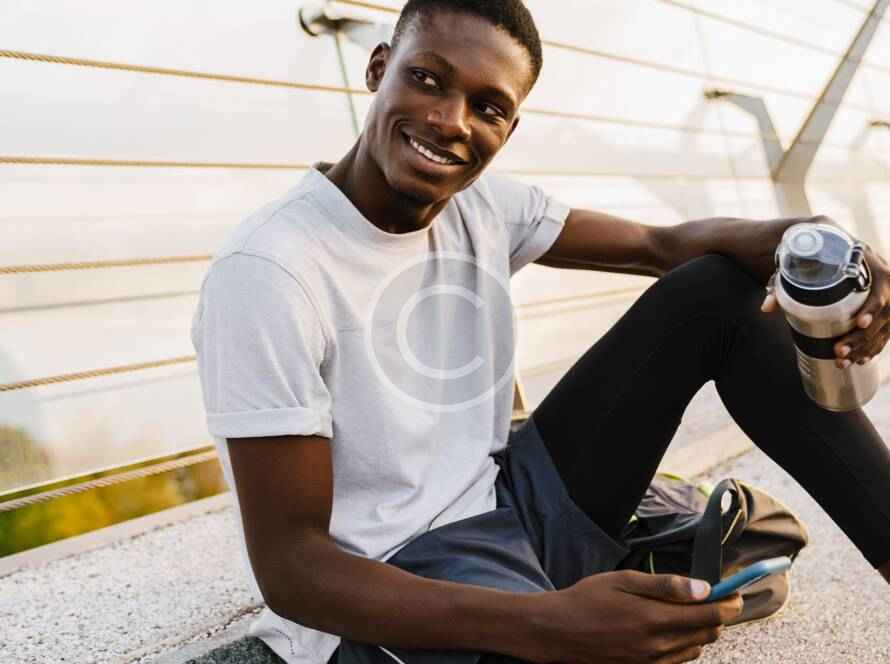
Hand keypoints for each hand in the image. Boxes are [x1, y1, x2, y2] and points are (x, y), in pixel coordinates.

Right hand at [525, 571, 742, 663]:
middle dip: (716, 614)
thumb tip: (703, 588)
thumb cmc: (587, 599)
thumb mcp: (623, 581)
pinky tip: (669, 628)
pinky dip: (685, 644)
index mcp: (654, 620)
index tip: (734, 589)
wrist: (558, 631)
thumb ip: (665, 586)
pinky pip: (679, 660)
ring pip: (696, 649)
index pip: (709, 615)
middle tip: (710, 595)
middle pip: (708, 634)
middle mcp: (657, 646)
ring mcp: (652, 663)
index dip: (728, 601)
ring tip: (686, 609)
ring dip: (700, 629)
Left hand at [762, 245, 889, 367]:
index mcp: (866, 260)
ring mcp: (885, 292)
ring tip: (843, 361)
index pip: (880, 285)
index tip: (858, 323)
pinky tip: (861, 359)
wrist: (826, 243)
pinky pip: (885, 329)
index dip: (872, 307)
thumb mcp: (795, 264)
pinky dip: (874, 345)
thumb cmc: (812, 254)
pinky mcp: (883, 306)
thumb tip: (766, 307)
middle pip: (883, 311)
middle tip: (838, 351)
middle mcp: (881, 276)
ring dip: (865, 346)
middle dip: (861, 337)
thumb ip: (780, 284)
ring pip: (884, 325)